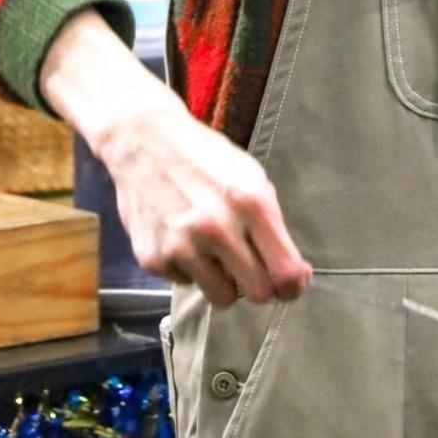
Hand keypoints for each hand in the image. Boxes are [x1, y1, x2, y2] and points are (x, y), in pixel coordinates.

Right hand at [40, 9, 311, 307]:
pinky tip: (182, 237)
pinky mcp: (153, 258)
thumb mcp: (250, 177)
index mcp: (250, 202)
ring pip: (222, 297)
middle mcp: (217, 227)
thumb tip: (294, 274)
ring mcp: (182, 245)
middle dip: (259, 284)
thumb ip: (272, 224)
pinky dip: (189, 268)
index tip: (290, 286)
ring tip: (213, 250)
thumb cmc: (203, 157)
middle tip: (250, 267)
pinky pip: (186, 283)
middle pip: (257, 293)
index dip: (292, 286)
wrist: (143, 140)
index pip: (284, 271)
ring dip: (223, 280)